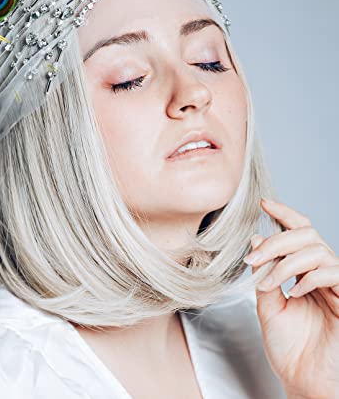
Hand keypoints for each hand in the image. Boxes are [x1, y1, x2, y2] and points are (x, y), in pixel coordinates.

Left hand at [243, 198, 338, 398]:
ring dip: (286, 262)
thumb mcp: (267, 304)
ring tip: (269, 282)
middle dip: (276, 241)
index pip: (298, 232)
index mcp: (301, 271)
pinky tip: (294, 291)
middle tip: (253, 258)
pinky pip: (332, 273)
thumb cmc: (288, 347)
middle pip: (305, 234)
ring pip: (316, 250)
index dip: (284, 213)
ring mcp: (335, 286)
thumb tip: (256, 239)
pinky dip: (308, 276)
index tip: (263, 203)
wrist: (303, 380)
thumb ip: (264, 272)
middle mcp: (320, 273)